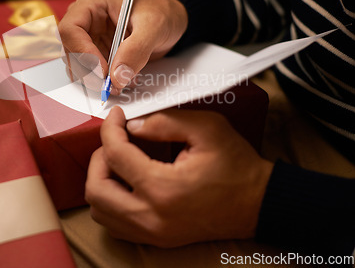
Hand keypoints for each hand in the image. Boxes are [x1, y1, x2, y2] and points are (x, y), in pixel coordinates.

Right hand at [58, 0, 186, 92]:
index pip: (70, 29)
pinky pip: (91, 73)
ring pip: (78, 66)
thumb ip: (136, 49)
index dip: (82, 52)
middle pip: (70, 51)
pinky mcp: (97, 55)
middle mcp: (86, 21)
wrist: (170, 21)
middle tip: (111, 85)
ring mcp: (89, 39)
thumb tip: (117, 76)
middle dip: (89, 72)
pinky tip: (122, 80)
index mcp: (92, 4)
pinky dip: (104, 82)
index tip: (102, 70)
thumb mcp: (154, 26)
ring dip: (96, 80)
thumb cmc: (161, 12)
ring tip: (122, 81)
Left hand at [85, 107, 272, 247]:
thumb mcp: (207, 129)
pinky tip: (126, 183)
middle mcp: (151, 217)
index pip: (115, 154)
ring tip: (119, 160)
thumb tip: (132, 125)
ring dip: (102, 180)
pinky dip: (110, 201)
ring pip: (100, 210)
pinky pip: (114, 224)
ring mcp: (152, 233)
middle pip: (96, 188)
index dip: (110, 128)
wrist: (258, 203)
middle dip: (99, 157)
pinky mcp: (156, 239)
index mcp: (163, 188)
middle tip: (115, 140)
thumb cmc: (236, 165)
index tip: (117, 115)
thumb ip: (164, 122)